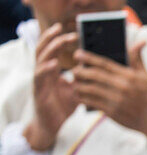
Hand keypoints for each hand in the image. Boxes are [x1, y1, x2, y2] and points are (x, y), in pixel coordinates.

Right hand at [23, 24, 78, 150]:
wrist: (52, 125)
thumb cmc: (63, 106)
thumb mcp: (77, 89)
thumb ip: (84, 79)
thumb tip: (100, 69)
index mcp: (52, 70)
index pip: (52, 50)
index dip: (58, 39)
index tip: (70, 30)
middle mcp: (43, 72)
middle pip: (44, 49)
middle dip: (52, 38)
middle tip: (62, 28)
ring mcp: (39, 80)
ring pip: (40, 59)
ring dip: (50, 49)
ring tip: (59, 40)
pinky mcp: (37, 91)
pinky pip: (39, 77)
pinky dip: (46, 69)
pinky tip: (54, 64)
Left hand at [73, 40, 146, 150]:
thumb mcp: (145, 76)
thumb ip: (138, 58)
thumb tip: (141, 41)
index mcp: (129, 76)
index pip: (105, 63)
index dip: (89, 57)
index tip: (77, 54)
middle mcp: (123, 87)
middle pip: (94, 75)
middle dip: (81, 71)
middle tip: (74, 70)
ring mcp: (117, 100)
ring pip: (90, 89)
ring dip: (79, 85)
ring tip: (75, 83)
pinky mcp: (112, 112)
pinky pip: (92, 102)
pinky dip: (83, 98)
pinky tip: (80, 96)